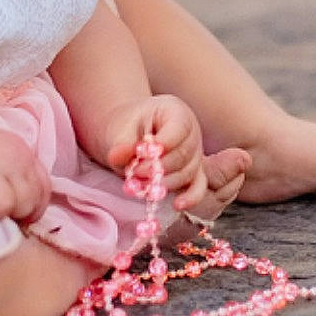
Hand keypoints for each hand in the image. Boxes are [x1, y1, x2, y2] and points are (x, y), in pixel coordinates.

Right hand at [0, 120, 49, 223]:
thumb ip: (6, 172)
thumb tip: (16, 203)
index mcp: (21, 149)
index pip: (45, 185)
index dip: (35, 205)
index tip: (18, 214)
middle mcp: (20, 156)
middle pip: (38, 197)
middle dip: (22, 213)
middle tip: (0, 216)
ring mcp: (7, 165)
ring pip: (25, 203)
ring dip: (8, 214)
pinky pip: (6, 205)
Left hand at [103, 95, 208, 213]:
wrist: (127, 134)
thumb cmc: (126, 127)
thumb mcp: (119, 130)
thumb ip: (120, 144)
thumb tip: (118, 155)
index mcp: (176, 111)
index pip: (178, 129)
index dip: (162, 145)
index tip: (139, 156)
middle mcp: (192, 132)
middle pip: (184, 155)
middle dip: (158, 168)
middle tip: (134, 173)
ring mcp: (195, 154)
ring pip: (188, 173)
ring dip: (163, 183)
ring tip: (140, 184)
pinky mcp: (193, 173)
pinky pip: (198, 187)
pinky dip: (190, 197)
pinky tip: (178, 204)